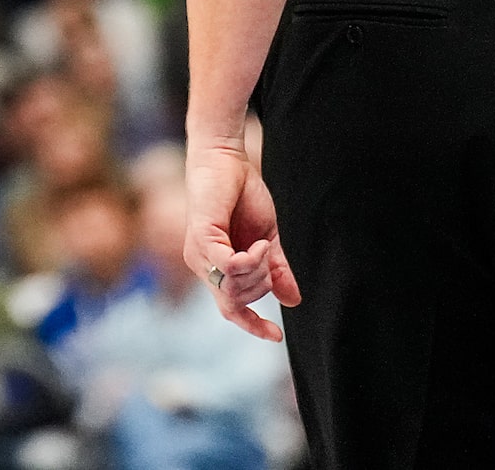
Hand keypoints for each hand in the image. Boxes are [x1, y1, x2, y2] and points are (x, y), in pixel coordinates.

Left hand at [185, 135, 301, 339]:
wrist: (225, 159)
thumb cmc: (241, 196)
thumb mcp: (267, 238)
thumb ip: (277, 269)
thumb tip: (294, 301)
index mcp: (217, 269)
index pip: (230, 309)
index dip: (252, 326)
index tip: (277, 336)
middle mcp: (203, 266)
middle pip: (236, 303)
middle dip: (262, 287)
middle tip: (269, 257)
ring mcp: (199, 253)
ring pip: (234, 288)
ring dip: (258, 273)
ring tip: (263, 247)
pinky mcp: (202, 237)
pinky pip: (229, 267)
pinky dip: (250, 261)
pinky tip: (260, 245)